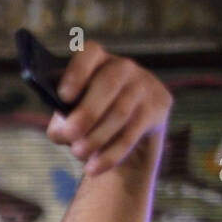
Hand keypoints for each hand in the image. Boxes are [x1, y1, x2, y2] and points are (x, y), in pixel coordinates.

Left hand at [46, 41, 172, 175]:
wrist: (125, 137)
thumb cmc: (88, 121)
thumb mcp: (71, 118)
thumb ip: (62, 121)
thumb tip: (63, 128)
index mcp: (96, 62)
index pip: (89, 53)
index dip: (76, 72)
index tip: (63, 96)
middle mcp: (123, 67)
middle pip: (108, 83)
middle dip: (87, 111)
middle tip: (70, 134)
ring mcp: (144, 85)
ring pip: (120, 111)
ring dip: (96, 137)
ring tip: (78, 153)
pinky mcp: (159, 107)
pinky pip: (132, 133)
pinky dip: (110, 154)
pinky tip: (93, 168)